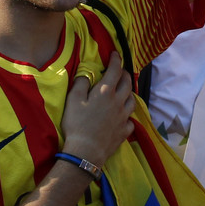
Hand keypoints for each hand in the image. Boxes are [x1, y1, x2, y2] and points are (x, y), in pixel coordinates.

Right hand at [61, 51, 133, 165]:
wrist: (86, 151)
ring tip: (123, 91)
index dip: (116, 60)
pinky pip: (130, 120)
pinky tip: (123, 116)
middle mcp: (119, 102)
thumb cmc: (77, 124)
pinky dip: (128, 116)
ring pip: (132, 100)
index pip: (115, 70)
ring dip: (129, 93)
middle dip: (124, 74)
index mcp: (106, 92)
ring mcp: (123, 117)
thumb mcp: (73, 100)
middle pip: (127, 83)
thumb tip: (86, 74)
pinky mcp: (124, 131)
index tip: (115, 54)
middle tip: (120, 71)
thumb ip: (80, 83)